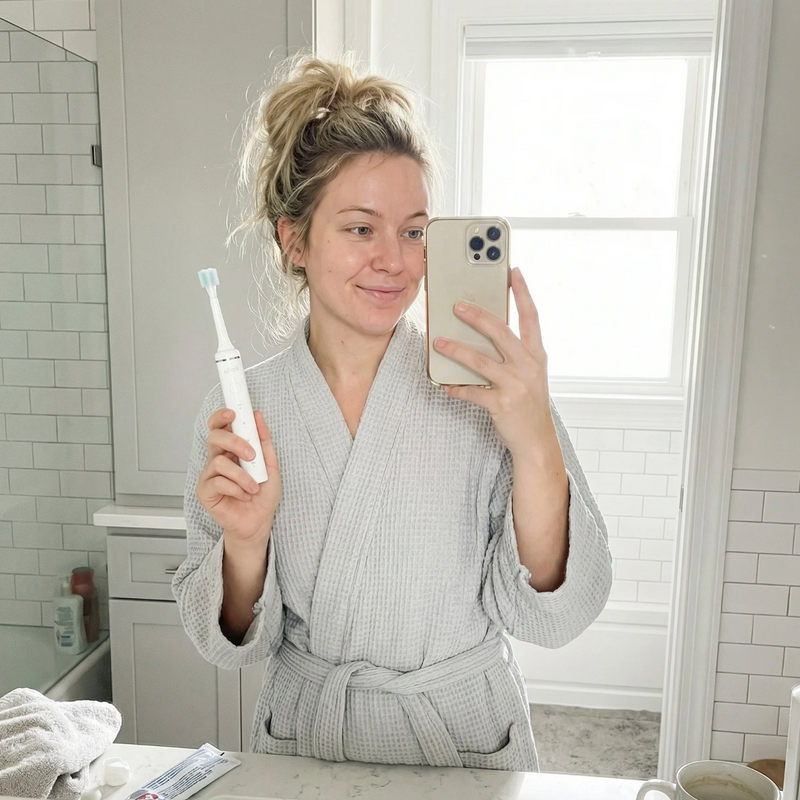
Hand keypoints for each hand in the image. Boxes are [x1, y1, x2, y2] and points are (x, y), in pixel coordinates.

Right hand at [196, 408, 281, 546]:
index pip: (219, 427)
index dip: (221, 417)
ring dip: (242, 475)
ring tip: (253, 486)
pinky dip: (236, 488)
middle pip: (214, 438)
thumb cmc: (262, 495)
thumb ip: (264, 442)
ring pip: (219, 462)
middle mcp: (217, 460)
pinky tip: (243, 495)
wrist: (259, 522)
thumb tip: (258, 417)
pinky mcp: (205, 492)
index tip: (233, 414)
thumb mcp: (270, 465)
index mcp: (231, 450)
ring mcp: (209, 475)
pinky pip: (218, 482)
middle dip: (234, 442)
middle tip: (251, 455)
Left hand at [432, 267, 557, 457]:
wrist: (537, 440)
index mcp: (536, 354)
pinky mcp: (503, 404)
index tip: (512, 271)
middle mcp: (528, 366)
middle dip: (477, 316)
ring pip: (481, 361)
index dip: (522, 292)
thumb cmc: (529, 402)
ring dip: (456, 350)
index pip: (531, 316)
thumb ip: (514, 352)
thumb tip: (484, 331)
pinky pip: (473, 392)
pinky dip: (457, 387)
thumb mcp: (530, 373)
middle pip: (501, 332)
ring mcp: (516, 385)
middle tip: (456, 305)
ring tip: (438, 342)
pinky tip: (445, 383)